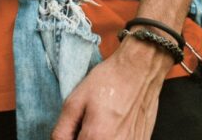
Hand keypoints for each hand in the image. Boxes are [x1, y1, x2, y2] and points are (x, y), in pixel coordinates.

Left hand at [50, 36, 171, 139]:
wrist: (139, 69)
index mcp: (96, 138)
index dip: (70, 139)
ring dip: (98, 138)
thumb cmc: (110, 80)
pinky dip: (113, 138)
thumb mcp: (76, 100)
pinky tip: (113, 125)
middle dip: (84, 138)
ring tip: (101, 123)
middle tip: (86, 125)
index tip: (72, 131)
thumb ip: (62, 130)